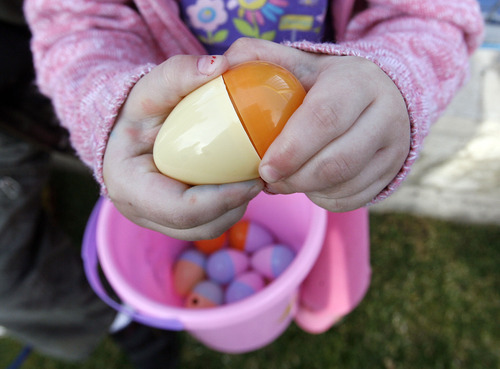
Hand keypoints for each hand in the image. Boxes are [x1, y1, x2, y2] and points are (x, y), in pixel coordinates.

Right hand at [103, 55, 263, 239]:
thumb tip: (221, 65)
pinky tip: (239, 181)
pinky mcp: (171, 220)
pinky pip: (206, 223)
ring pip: (206, 229)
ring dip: (235, 208)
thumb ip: (179, 73)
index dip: (223, 199)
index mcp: (129, 186)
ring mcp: (155, 220)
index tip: (255, 179)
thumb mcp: (151, 87)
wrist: (124, 131)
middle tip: (261, 176)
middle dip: (235, 205)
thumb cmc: (136, 110)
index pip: (182, 209)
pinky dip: (227, 207)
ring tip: (253, 178)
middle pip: (198, 226)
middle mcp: (140, 211)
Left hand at [224, 38, 409, 211]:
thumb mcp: (301, 62)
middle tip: (267, 180)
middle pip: (337, 161)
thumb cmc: (328, 82)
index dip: (291, 149)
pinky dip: (323, 198)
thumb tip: (223, 65)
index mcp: (357, 83)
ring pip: (345, 185)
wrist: (381, 95)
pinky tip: (309, 186)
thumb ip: (261, 57)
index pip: (323, 118)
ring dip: (306, 190)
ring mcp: (393, 147)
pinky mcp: (392, 172)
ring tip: (283, 182)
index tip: (263, 168)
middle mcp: (385, 115)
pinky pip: (352, 199)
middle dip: (295, 178)